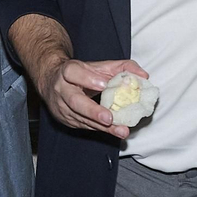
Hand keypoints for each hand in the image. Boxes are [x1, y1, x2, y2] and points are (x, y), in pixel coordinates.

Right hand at [34, 54, 149, 138]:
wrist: (53, 81)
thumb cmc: (81, 73)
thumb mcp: (99, 66)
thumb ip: (123, 67)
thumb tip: (143, 76)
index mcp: (68, 71)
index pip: (73, 72)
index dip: (88, 79)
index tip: (104, 84)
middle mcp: (61, 89)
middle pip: (74, 101)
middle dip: (93, 111)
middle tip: (109, 118)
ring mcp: (62, 107)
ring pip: (81, 118)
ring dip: (101, 126)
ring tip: (120, 130)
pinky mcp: (65, 120)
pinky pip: (84, 126)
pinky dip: (100, 129)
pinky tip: (114, 131)